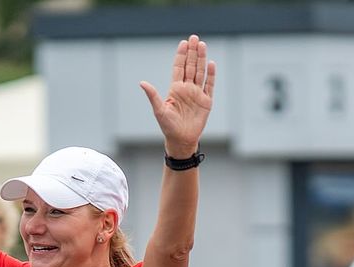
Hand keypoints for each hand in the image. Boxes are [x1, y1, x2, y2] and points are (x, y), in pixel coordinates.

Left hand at [139, 35, 215, 157]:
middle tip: (194, 38)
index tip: (183, 43)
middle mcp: (187, 89)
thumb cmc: (168, 127)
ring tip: (202, 45)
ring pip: (200, 73)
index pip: (179, 68)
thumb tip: (142, 83)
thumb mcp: (159, 110)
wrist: (181, 140)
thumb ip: (152, 95)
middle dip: (192, 52)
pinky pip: (209, 86)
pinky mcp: (206, 102)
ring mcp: (197, 94)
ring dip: (201, 59)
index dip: (181, 55)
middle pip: (190, 66)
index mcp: (175, 89)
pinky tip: (211, 64)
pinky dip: (211, 75)